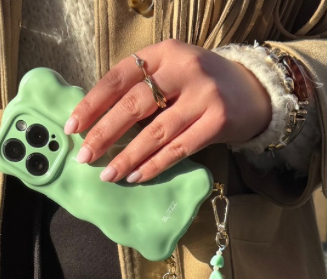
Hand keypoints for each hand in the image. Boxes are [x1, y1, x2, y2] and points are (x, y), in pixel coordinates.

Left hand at [64, 39, 271, 182]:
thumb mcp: (170, 72)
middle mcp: (183, 69)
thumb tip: (98, 122)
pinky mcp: (218, 121)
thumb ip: (141, 88)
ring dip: (127, 156)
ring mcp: (203, 95)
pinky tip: (136, 176)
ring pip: (155, 131)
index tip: (73, 127)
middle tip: (84, 156)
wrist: (253, 90)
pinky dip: (154, 165)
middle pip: (133, 105)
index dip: (92, 104)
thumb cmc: (200, 84)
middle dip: (104, 134)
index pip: (118, 77)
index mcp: (163, 52)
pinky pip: (179, 148)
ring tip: (108, 174)